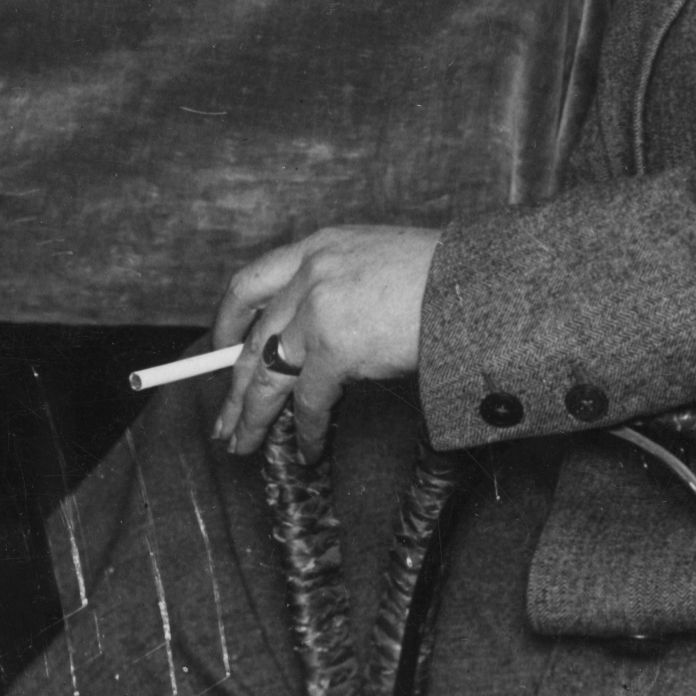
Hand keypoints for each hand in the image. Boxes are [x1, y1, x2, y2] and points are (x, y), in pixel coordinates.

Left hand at [207, 225, 439, 457]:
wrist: (476, 283)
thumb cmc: (445, 277)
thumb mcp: (377, 261)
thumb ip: (340, 285)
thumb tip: (318, 334)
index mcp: (319, 246)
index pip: (253, 281)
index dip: (229, 319)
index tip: (219, 347)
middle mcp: (310, 273)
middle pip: (253, 337)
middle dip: (233, 384)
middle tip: (222, 419)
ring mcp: (319, 309)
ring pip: (267, 373)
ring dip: (252, 415)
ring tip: (241, 443)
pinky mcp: (336, 347)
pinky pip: (310, 401)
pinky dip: (307, 431)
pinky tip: (306, 449)